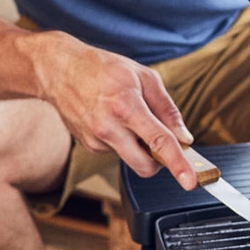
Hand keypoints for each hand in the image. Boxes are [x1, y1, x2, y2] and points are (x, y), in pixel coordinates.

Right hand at [37, 34, 198, 188]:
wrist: (60, 70)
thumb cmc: (103, 69)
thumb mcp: (144, 77)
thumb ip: (167, 109)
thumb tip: (184, 137)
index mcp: (126, 106)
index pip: (158, 142)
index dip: (178, 164)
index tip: (189, 181)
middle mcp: (108, 128)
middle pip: (145, 166)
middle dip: (160, 162)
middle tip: (163, 142)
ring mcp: (96, 140)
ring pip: (132, 158)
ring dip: (139, 145)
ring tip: (128, 115)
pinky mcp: (89, 147)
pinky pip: (118, 151)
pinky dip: (124, 141)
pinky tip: (113, 119)